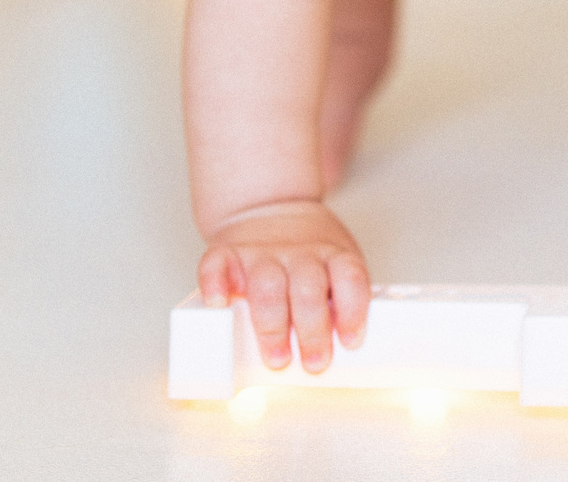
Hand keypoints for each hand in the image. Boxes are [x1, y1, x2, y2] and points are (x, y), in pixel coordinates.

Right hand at [196, 198, 370, 372]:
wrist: (271, 203)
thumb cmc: (308, 255)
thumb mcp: (335, 267)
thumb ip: (337, 302)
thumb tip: (341, 356)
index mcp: (333, 255)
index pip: (349, 278)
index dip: (353, 311)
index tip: (351, 342)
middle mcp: (299, 252)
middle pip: (308, 290)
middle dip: (312, 331)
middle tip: (314, 364)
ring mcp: (261, 251)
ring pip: (267, 286)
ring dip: (272, 325)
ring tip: (276, 358)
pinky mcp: (228, 251)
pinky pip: (216, 265)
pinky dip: (214, 286)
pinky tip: (218, 306)